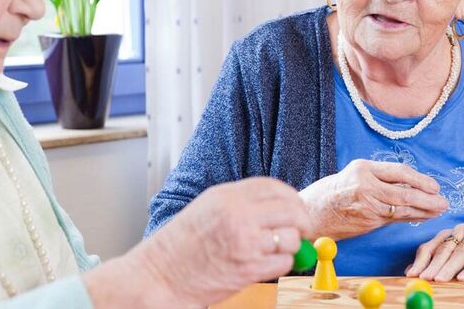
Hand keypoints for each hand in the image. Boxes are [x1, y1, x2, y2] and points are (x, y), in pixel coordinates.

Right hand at [133, 177, 313, 306]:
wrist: (161, 275)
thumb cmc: (182, 244)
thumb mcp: (209, 208)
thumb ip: (244, 203)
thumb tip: (283, 207)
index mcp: (227, 196)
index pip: (275, 187)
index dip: (292, 197)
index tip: (296, 208)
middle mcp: (238, 215)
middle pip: (292, 211)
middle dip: (302, 221)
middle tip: (301, 230)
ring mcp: (245, 242)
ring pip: (292, 238)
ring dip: (290, 246)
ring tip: (269, 250)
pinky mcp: (249, 269)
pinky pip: (284, 263)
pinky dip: (280, 265)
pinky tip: (262, 264)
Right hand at [297, 159, 447, 239]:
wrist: (310, 212)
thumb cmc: (332, 192)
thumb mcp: (353, 175)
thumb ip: (378, 178)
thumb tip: (410, 184)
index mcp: (362, 168)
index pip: (398, 172)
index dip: (419, 179)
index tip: (434, 185)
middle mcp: (365, 185)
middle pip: (403, 193)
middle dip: (427, 198)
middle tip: (444, 201)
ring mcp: (366, 205)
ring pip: (401, 208)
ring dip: (423, 211)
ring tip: (439, 210)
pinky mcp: (367, 222)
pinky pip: (393, 219)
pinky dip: (410, 218)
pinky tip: (422, 217)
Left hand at [405, 224, 463, 281]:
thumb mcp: (452, 268)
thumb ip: (433, 268)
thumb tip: (410, 273)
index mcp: (447, 235)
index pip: (429, 247)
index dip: (420, 262)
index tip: (413, 276)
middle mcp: (460, 231)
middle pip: (443, 249)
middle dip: (433, 266)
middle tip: (426, 279)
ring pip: (459, 252)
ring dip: (449, 267)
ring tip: (441, 280)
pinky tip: (463, 278)